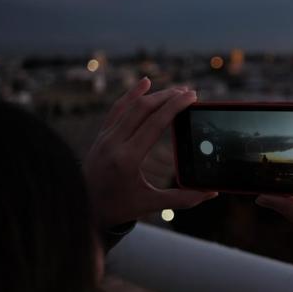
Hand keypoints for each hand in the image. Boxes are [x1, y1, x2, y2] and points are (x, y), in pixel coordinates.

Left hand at [83, 78, 217, 227]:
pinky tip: (145, 83)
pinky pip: (117, 108)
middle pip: (143, 108)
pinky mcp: (101, 135)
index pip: (155, 123)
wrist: (82, 208)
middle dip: (168, 96)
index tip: (192, 96)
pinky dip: (131, 94)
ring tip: (175, 90)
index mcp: (127, 159)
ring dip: (154, 95)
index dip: (175, 106)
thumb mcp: (150, 204)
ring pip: (130, 105)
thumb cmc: (117, 208)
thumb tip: (211, 193)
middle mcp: (113, 143)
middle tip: (190, 92)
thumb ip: (182, 199)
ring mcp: (104, 137)